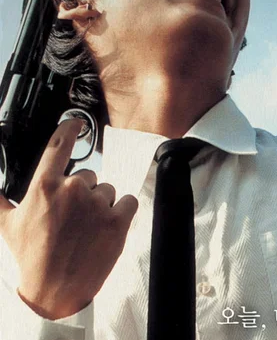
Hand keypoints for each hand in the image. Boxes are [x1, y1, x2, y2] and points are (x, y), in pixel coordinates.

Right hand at [0, 119, 137, 318]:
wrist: (56, 289)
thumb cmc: (32, 256)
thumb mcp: (8, 224)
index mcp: (45, 187)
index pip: (59, 146)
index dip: (69, 129)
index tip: (76, 124)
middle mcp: (73, 190)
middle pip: (88, 176)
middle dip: (83, 193)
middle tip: (71, 218)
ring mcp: (97, 205)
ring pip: (107, 191)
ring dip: (100, 205)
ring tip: (86, 228)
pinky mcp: (118, 220)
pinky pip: (127, 201)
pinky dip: (121, 212)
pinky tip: (106, 227)